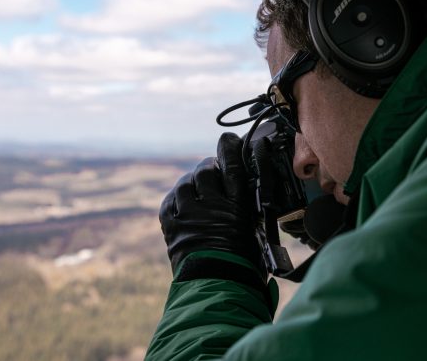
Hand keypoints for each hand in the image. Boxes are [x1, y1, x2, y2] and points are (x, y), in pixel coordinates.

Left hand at [160, 133, 263, 275]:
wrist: (216, 288)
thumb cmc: (244, 265)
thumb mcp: (255, 231)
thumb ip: (246, 206)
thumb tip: (240, 189)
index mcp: (236, 206)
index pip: (232, 166)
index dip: (230, 148)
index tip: (230, 139)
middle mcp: (210, 205)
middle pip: (206, 171)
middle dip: (210, 169)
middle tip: (214, 175)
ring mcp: (188, 213)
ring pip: (186, 183)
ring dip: (193, 184)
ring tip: (199, 193)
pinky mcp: (171, 223)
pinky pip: (171, 199)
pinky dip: (178, 199)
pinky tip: (184, 204)